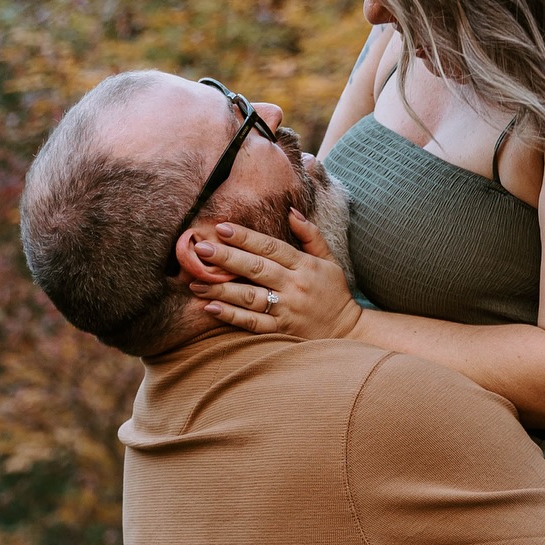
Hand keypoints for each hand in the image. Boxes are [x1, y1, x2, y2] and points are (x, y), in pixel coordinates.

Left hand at [188, 211, 363, 338]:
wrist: (349, 333)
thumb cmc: (334, 293)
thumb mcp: (329, 260)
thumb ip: (310, 235)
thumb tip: (290, 211)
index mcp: (304, 265)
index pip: (271, 247)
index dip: (245, 237)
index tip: (221, 227)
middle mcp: (294, 286)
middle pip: (256, 269)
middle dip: (226, 258)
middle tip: (201, 249)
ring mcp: (287, 310)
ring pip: (250, 297)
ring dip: (221, 289)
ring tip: (196, 282)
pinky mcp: (281, 331)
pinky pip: (253, 323)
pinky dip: (232, 316)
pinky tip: (211, 308)